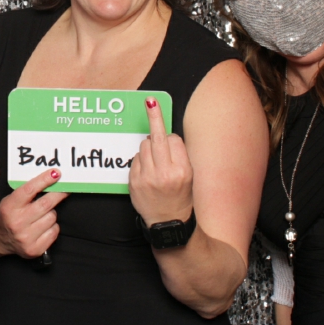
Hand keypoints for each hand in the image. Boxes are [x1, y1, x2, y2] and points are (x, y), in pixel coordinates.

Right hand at [0, 170, 67, 259]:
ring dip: (51, 213)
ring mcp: (26, 237)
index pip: (29, 190)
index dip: (44, 180)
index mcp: (9, 207)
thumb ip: (27, 191)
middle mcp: (17, 223)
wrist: (0, 240)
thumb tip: (51, 178)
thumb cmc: (9, 215)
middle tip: (65, 188)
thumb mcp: (11, 200)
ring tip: (42, 215)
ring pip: (52, 217)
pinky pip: (54, 231)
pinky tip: (43, 227)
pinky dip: (52, 227)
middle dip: (58, 194)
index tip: (56, 173)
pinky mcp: (35, 249)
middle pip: (46, 204)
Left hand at [128, 97, 193, 229]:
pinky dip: (141, 161)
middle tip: (150, 101)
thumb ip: (179, 155)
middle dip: (154, 116)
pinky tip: (147, 173)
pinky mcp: (134, 182)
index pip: (173, 139)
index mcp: (182, 170)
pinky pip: (136, 159)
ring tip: (155, 163)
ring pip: (143, 146)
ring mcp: (148, 178)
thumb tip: (165, 132)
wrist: (168, 224)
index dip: (171, 137)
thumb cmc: (181, 196)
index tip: (163, 120)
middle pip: (156, 137)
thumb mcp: (189, 176)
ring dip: (148, 147)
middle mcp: (165, 173)